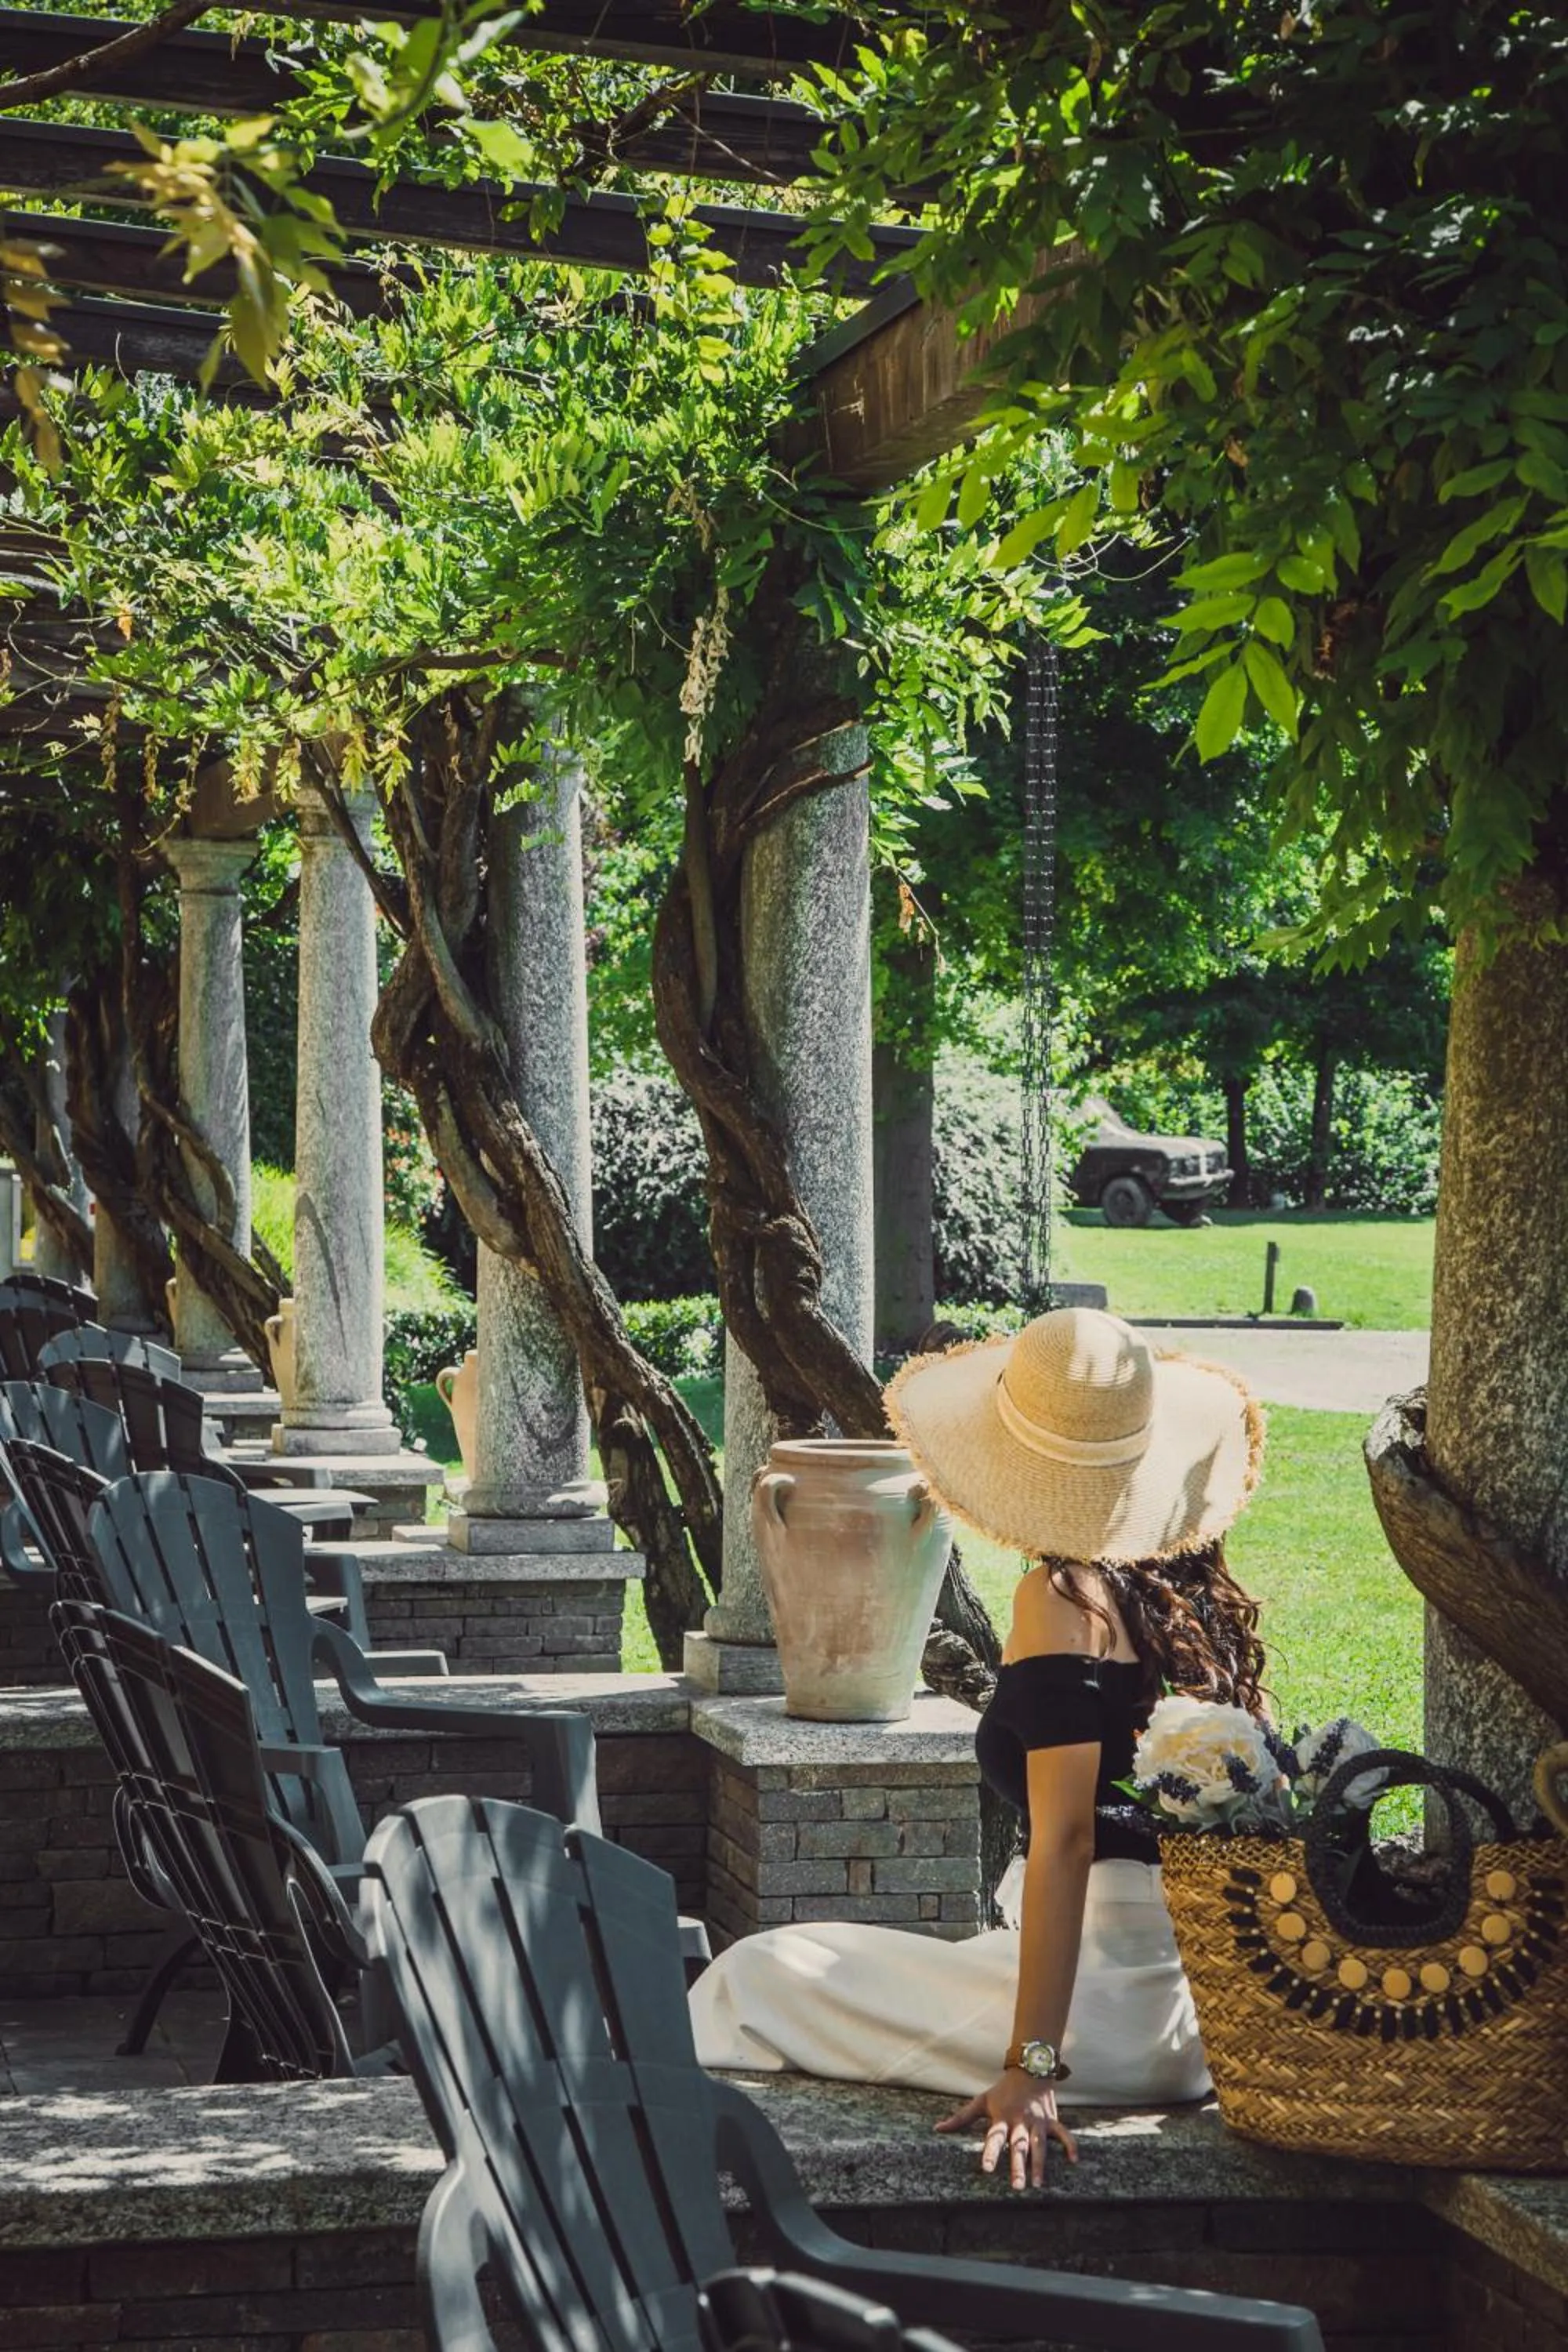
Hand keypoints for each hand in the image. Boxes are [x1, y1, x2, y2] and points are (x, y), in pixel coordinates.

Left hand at [934, 2068, 1078, 2189]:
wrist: (1029, 2069)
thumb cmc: (1002, 2091)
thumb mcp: (981, 2101)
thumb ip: (961, 2118)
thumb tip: (937, 2129)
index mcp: (1001, 2118)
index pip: (994, 2138)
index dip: (990, 2153)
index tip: (986, 2169)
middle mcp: (1019, 2122)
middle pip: (1018, 2146)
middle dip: (1018, 2166)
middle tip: (1017, 2187)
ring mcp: (1037, 2122)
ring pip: (1039, 2145)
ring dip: (1039, 2164)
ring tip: (1038, 2184)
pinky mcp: (1051, 2121)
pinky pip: (1063, 2134)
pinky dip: (1070, 2145)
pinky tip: (1074, 2161)